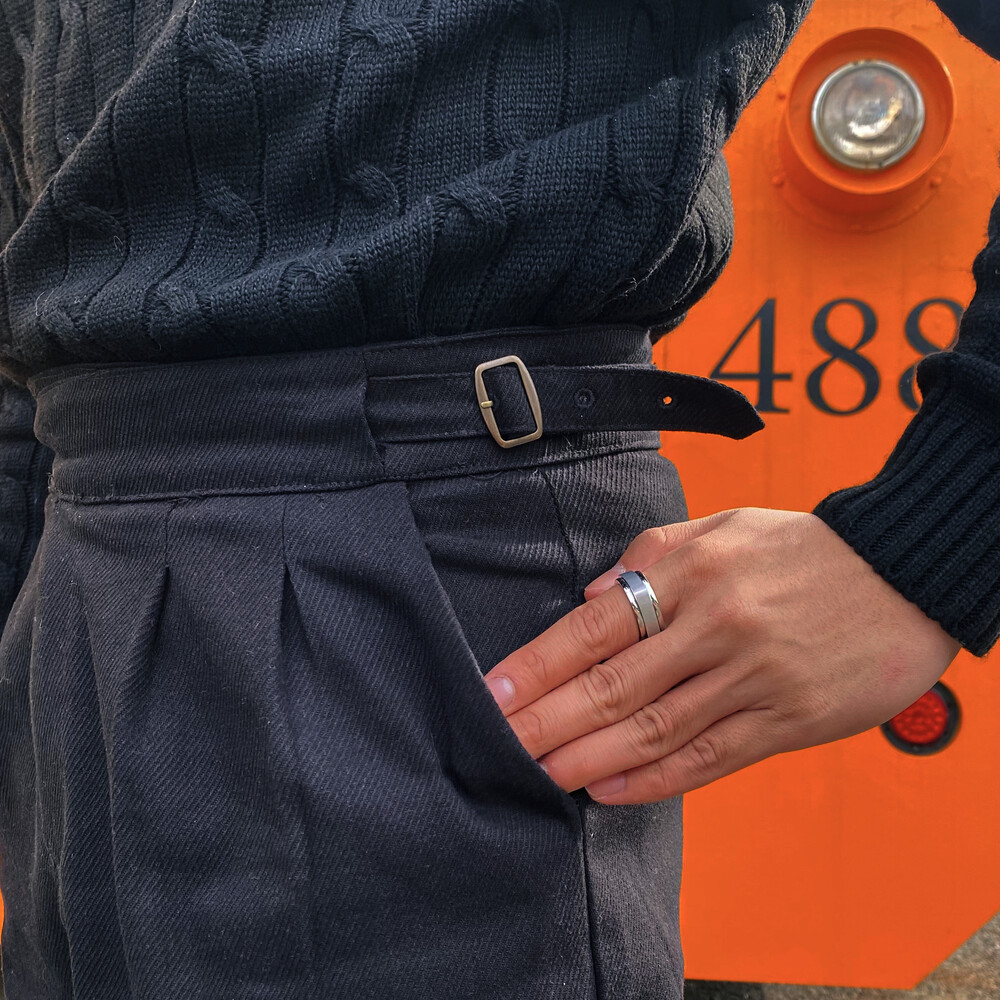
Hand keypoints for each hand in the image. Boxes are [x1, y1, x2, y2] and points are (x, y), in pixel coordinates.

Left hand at [482, 508, 961, 803]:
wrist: (903, 574)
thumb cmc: (802, 547)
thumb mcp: (722, 526)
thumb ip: (650, 555)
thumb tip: (591, 597)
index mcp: (693, 572)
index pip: (596, 627)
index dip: (539, 664)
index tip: (495, 692)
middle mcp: (716, 625)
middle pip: (613, 685)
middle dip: (547, 720)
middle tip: (498, 745)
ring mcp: (753, 677)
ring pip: (653, 728)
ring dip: (589, 758)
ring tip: (540, 774)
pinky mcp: (788, 720)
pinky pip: (710, 757)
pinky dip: (656, 780)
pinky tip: (611, 792)